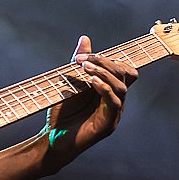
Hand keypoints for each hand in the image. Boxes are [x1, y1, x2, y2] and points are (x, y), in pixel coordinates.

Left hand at [44, 35, 136, 161]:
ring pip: (121, 87)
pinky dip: (104, 89)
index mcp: (109, 91)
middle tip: (82, 61)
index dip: (107, 59)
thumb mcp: (70, 83)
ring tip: (85, 68)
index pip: (122, 69)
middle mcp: (115, 101)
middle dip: (105, 63)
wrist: (52, 140)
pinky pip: (115, 103)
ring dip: (104, 73)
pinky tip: (91, 82)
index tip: (82, 57)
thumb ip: (79, 63)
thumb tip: (86, 39)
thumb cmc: (62, 114)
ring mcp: (113, 113)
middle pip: (125, 75)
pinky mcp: (108, 124)